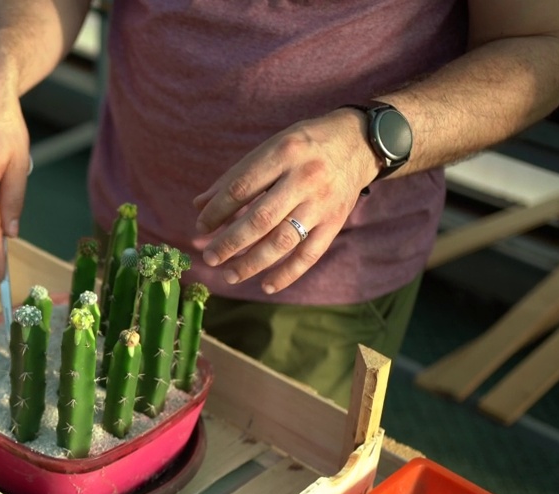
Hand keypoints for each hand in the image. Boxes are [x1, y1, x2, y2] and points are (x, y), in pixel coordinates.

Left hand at [193, 109, 380, 293]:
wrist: (359, 142)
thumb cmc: (304, 145)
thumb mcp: (270, 147)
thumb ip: (235, 177)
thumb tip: (199, 205)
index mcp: (283, 153)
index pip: (241, 189)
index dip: (216, 212)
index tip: (200, 227)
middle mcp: (304, 178)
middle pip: (260, 219)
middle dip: (230, 242)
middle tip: (209, 257)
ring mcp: (322, 203)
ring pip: (282, 240)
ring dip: (252, 262)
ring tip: (229, 275)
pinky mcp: (335, 221)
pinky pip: (309, 254)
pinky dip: (287, 273)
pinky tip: (266, 285)